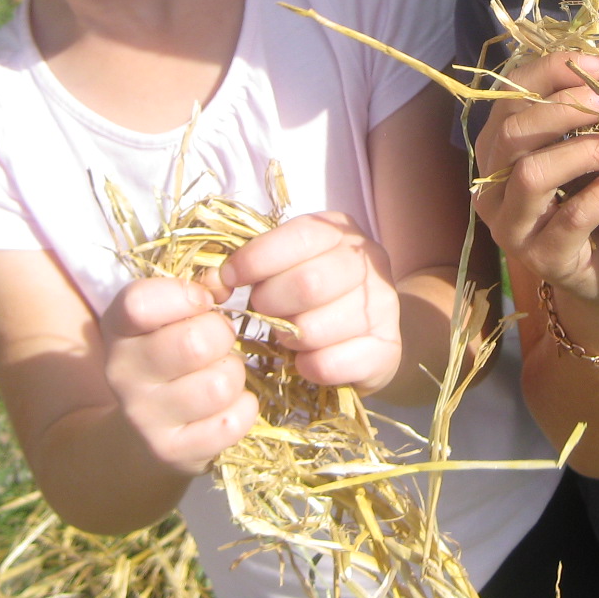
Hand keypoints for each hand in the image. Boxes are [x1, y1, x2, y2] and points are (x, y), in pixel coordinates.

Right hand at [99, 277, 255, 475]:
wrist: (144, 430)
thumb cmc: (168, 354)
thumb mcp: (167, 317)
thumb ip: (196, 292)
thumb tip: (223, 283)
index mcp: (118, 328)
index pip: (140, 303)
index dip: (185, 296)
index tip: (202, 302)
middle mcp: (122, 373)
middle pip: (195, 343)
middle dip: (222, 336)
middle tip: (219, 343)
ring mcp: (144, 417)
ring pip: (219, 385)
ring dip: (233, 375)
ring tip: (220, 374)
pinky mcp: (171, 451)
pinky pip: (230, 423)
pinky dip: (243, 409)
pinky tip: (228, 404)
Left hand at [219, 211, 402, 395]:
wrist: (366, 335)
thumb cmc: (313, 296)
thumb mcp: (285, 266)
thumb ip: (251, 265)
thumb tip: (211, 282)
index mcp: (341, 231)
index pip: (300, 236)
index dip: (256, 259)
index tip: (228, 279)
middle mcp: (369, 262)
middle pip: (309, 283)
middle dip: (271, 303)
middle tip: (264, 311)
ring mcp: (384, 306)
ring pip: (316, 329)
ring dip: (289, 338)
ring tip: (289, 335)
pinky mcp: (387, 349)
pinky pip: (331, 363)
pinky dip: (308, 366)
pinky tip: (306, 361)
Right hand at [472, 51, 598, 304]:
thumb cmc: (593, 199)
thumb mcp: (583, 148)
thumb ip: (582, 113)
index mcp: (496, 151)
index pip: (507, 97)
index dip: (549, 72)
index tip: (598, 65)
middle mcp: (491, 187)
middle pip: (512, 133)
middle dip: (564, 109)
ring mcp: (511, 227)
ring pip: (531, 176)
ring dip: (581, 151)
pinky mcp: (542, 258)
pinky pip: (568, 219)